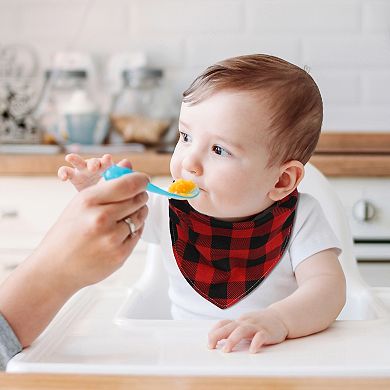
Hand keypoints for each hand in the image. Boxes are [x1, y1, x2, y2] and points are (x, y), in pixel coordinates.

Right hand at [34, 171, 148, 289]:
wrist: (55, 268)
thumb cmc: (67, 233)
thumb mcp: (80, 203)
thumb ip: (106, 185)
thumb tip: (128, 165)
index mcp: (89, 201)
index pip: (127, 184)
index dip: (141, 180)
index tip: (144, 179)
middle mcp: (101, 218)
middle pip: (137, 199)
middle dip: (140, 195)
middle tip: (138, 195)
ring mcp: (111, 238)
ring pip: (140, 216)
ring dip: (139, 212)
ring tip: (126, 214)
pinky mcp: (120, 254)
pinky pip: (138, 234)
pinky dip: (134, 229)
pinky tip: (122, 230)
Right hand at [58, 153, 130, 191]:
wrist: (97, 202)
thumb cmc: (109, 191)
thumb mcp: (115, 184)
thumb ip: (121, 174)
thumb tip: (127, 162)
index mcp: (107, 168)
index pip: (107, 162)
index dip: (107, 160)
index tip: (107, 159)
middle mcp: (95, 166)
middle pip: (93, 161)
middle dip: (93, 163)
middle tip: (93, 167)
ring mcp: (83, 170)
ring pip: (78, 162)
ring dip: (75, 159)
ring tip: (70, 157)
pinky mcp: (73, 175)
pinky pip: (66, 171)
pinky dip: (63, 172)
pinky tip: (63, 178)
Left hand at [208, 308, 288, 353]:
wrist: (281, 317)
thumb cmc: (260, 323)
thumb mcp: (245, 324)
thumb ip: (233, 330)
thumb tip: (217, 339)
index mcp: (239, 321)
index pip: (223, 323)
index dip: (214, 331)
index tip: (208, 342)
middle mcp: (246, 322)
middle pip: (229, 326)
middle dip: (218, 335)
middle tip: (210, 346)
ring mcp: (256, 326)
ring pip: (242, 330)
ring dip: (232, 339)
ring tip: (226, 350)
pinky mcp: (267, 332)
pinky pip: (260, 337)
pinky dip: (255, 343)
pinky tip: (252, 351)